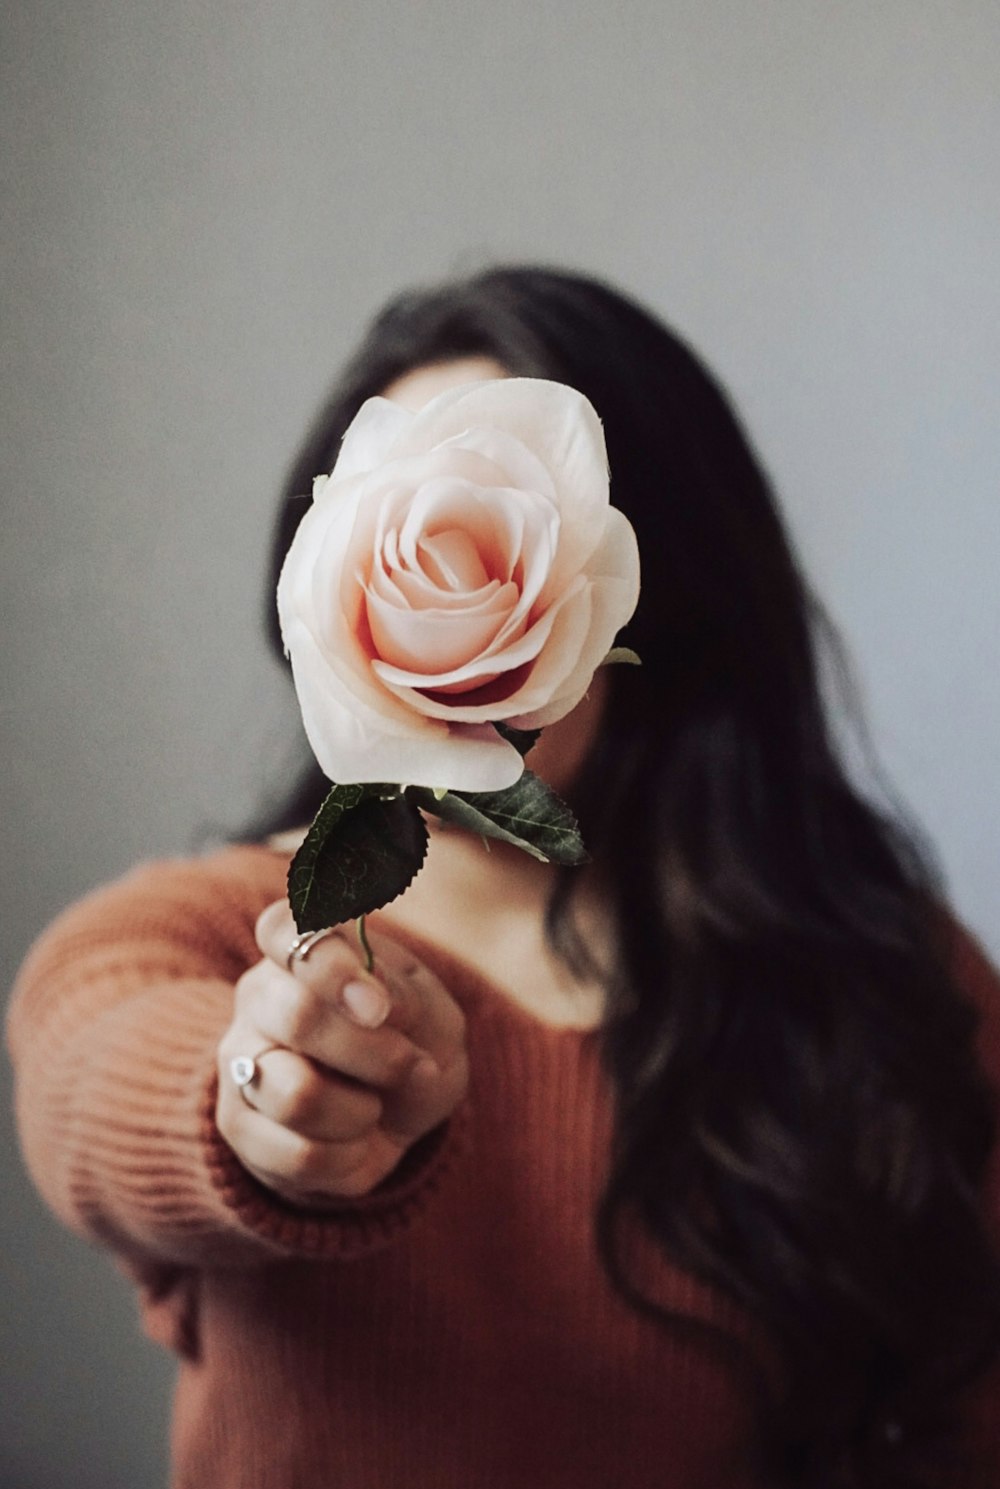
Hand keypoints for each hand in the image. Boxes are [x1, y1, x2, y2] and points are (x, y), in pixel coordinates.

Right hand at [216, 902, 467, 1204]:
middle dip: (373, 1053)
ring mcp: (240, 1061)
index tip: (381, 1008)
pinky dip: (350, 1155)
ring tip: (374, 1107)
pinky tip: (354, 1140)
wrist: (393, 1118)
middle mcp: (260, 996)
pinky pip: (299, 1154)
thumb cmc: (411, 1044)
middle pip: (298, 1016)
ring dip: (361, 1111)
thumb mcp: (434, 1014)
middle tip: (408, 1064)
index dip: (332, 967)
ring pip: (296, 1094)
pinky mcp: (237, 1126)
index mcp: (305, 948)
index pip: (284, 929)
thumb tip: (379, 1001)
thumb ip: (409, 996)